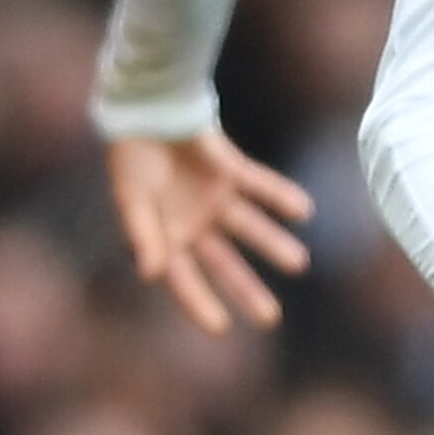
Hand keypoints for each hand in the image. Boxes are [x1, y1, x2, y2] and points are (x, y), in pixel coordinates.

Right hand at [105, 126, 315, 333]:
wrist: (144, 106)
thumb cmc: (129, 158)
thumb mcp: (131, 199)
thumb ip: (143, 235)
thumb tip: (151, 275)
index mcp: (164, 237)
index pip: (184, 279)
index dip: (199, 304)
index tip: (221, 328)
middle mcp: (192, 223)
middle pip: (224, 264)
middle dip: (247, 289)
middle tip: (270, 319)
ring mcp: (213, 198)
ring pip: (249, 228)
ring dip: (272, 244)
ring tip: (299, 263)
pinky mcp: (230, 170)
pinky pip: (259, 185)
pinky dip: (280, 196)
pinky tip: (304, 211)